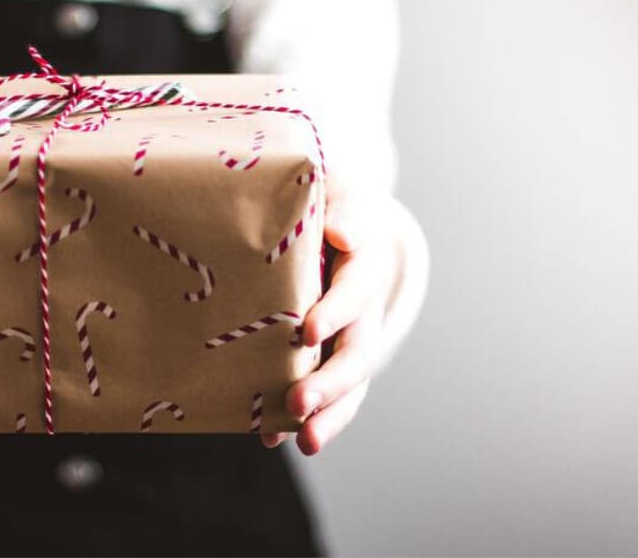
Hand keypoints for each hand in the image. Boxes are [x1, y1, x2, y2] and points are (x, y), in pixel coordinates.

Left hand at [262, 182, 400, 455]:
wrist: (340, 226)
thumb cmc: (328, 204)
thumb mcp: (336, 194)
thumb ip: (340, 209)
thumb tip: (343, 234)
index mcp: (364, 265)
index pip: (355, 290)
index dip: (335, 311)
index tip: (308, 330)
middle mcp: (364, 310)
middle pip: (356, 352)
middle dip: (329, 382)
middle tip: (298, 403)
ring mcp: (350, 340)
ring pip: (349, 385)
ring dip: (329, 416)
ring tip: (305, 443)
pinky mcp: (330, 358)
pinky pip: (326, 397)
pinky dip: (304, 419)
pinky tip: (272, 439)